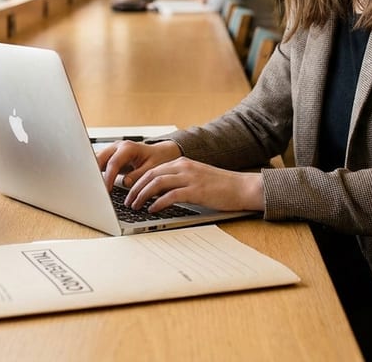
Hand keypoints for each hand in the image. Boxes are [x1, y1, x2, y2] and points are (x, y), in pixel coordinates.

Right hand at [96, 140, 181, 191]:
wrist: (159, 153)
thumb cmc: (157, 159)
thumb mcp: (152, 168)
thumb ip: (138, 175)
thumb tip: (125, 182)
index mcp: (128, 148)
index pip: (113, 163)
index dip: (108, 177)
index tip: (106, 190)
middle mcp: (118, 147)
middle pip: (99, 158)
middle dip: (94, 173)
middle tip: (94, 189)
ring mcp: (112, 151)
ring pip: (96, 160)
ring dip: (93, 173)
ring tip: (91, 188)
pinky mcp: (110, 157)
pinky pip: (99, 163)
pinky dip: (95, 173)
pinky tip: (94, 184)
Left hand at [125, 157, 264, 213]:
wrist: (242, 187)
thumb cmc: (221, 186)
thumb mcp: (196, 178)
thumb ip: (179, 181)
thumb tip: (159, 193)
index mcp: (183, 162)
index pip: (153, 169)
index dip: (138, 181)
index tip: (130, 192)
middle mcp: (184, 167)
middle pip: (151, 175)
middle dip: (136, 188)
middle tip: (128, 201)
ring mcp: (190, 178)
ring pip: (157, 183)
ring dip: (142, 195)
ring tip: (136, 206)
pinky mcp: (196, 190)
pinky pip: (171, 195)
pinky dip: (158, 202)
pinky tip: (153, 209)